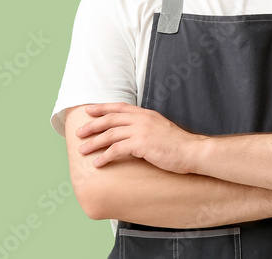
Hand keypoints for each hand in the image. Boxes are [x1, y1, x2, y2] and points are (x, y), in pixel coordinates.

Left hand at [77, 103, 204, 172]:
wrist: (192, 151)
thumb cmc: (178, 145)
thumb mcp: (161, 128)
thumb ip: (147, 127)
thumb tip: (134, 133)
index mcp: (146, 114)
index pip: (119, 107)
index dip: (102, 108)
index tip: (88, 110)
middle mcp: (142, 119)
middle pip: (110, 119)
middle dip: (92, 126)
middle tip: (79, 133)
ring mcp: (141, 131)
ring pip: (110, 134)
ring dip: (94, 143)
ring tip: (83, 151)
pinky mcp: (141, 144)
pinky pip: (117, 149)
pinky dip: (105, 157)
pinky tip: (98, 164)